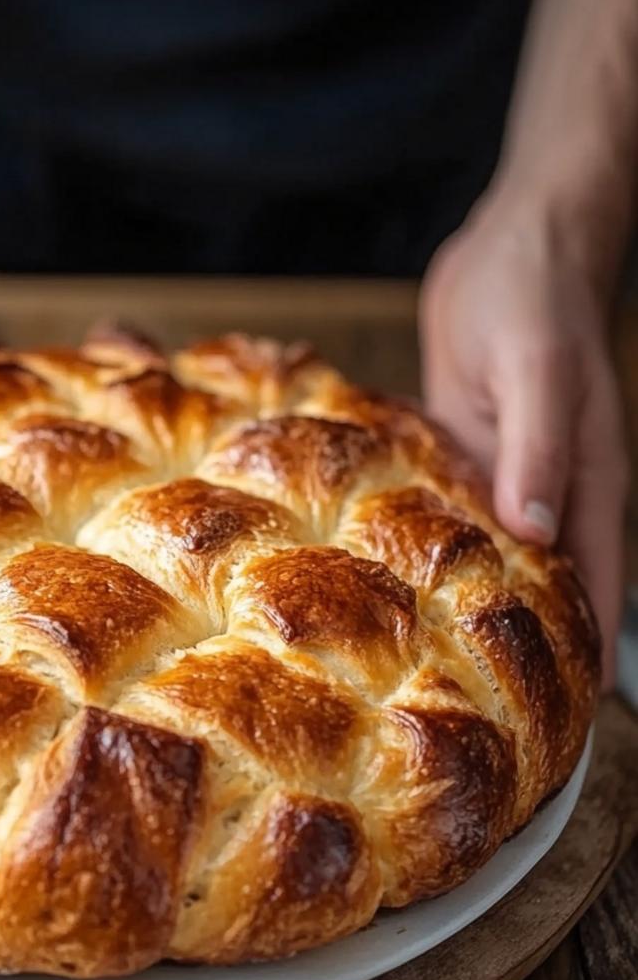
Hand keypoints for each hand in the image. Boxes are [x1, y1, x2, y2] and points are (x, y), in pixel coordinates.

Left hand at [420, 191, 627, 687]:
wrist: (513, 244)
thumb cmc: (536, 298)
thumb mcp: (537, 371)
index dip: (579, 663)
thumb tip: (539, 531)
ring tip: (418, 676)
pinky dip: (427, 555)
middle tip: (471, 723)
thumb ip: (539, 450)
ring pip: (488, 564)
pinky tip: (386, 589)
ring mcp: (506, 478)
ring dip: (463, 610)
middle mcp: (549, 496)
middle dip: (517, 656)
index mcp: (586, 488)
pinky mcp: (464, 456)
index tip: (553, 734)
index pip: (592, 594)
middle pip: (541, 594)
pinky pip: (448, 520)